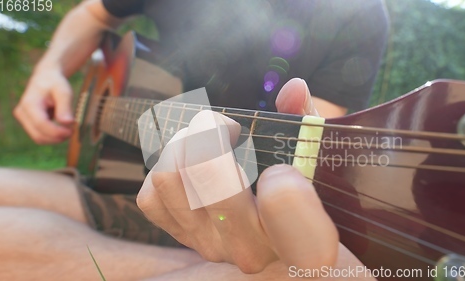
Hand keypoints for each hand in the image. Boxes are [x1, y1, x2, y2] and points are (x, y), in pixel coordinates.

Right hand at [14, 67, 73, 143]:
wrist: (45, 77)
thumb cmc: (55, 83)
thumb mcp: (64, 91)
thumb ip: (65, 107)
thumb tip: (67, 123)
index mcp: (29, 103)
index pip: (41, 124)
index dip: (57, 132)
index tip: (72, 131)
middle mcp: (22, 112)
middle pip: (39, 136)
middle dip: (57, 137)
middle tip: (72, 131)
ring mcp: (23, 119)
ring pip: (38, 138)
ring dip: (54, 139)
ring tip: (68, 130)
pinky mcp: (27, 123)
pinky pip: (39, 136)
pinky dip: (51, 136)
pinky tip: (61, 128)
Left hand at [137, 78, 338, 272]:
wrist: (276, 235)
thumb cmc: (300, 192)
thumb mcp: (314, 160)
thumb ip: (307, 123)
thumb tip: (293, 88)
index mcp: (298, 237)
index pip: (288, 217)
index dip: (283, 191)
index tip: (280, 169)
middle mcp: (250, 247)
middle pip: (206, 176)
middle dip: (208, 131)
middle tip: (226, 127)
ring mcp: (211, 244)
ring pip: (168, 178)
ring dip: (181, 144)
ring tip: (204, 140)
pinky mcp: (182, 237)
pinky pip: (150, 196)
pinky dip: (164, 167)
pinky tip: (188, 164)